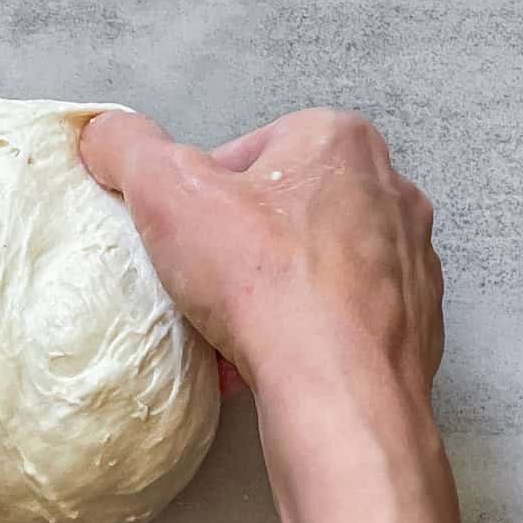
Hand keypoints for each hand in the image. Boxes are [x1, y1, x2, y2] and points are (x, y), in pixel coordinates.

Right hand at [81, 107, 442, 402]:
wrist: (339, 390)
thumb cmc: (265, 282)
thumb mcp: (166, 192)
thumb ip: (128, 147)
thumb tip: (103, 133)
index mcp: (340, 140)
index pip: (245, 154)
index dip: (199, 196)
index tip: (182, 236)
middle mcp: (391, 190)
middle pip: (284, 209)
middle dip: (242, 244)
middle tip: (204, 281)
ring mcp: (411, 261)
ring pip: (317, 267)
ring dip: (274, 292)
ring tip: (235, 327)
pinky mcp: (418, 324)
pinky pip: (344, 320)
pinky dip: (309, 334)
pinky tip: (274, 358)